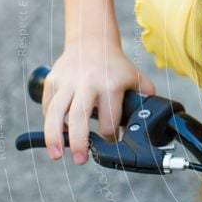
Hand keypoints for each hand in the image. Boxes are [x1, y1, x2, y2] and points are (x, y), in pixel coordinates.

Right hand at [41, 41, 155, 164]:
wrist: (92, 40)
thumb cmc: (115, 64)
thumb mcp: (135, 77)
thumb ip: (145, 97)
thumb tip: (154, 119)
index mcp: (111, 86)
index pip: (109, 120)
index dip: (111, 136)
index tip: (111, 141)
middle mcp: (88, 84)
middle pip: (79, 117)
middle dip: (79, 143)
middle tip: (81, 160)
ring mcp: (68, 82)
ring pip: (56, 113)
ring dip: (54, 137)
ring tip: (56, 155)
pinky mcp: (53, 81)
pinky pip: (48, 106)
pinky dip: (49, 122)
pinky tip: (55, 134)